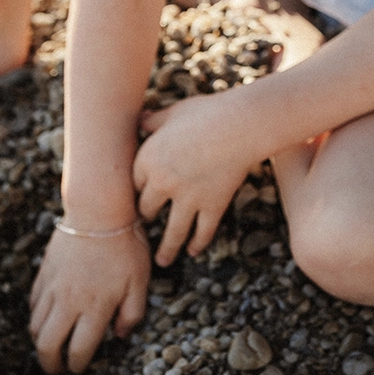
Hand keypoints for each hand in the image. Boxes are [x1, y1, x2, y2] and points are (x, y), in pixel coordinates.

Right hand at [29, 223, 150, 373]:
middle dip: (50, 364)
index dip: (77, 365)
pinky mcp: (44, 273)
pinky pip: (33, 304)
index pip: (78, 350)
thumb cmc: (125, 246)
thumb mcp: (140, 280)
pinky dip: (36, 317)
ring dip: (41, 341)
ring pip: (36, 327)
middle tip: (56, 368)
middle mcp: (69, 302)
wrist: (98, 211)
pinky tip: (46, 318)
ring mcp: (53, 288)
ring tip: (50, 345)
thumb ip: (132, 313)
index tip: (78, 368)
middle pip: (47, 346)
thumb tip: (120, 335)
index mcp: (95, 308)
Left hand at [133, 94, 260, 266]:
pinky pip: (203, 231)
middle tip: (148, 224)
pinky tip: (194, 251)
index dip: (138, 189)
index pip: (135, 183)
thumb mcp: (173, 112)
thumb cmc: (205, 112)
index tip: (140, 196)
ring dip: (166, 249)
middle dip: (147, 216)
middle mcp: (163, 184)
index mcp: (148, 159)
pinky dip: (198, 243)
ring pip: (173, 231)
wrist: (238, 125)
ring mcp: (188, 199)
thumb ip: (153, 120)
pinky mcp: (212, 206)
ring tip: (162, 261)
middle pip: (148, 208)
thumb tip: (140, 119)